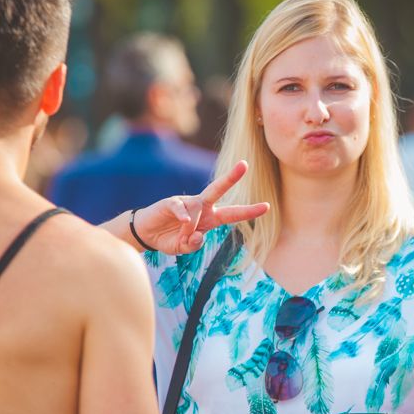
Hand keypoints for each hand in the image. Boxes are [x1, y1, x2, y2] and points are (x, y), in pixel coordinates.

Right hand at [132, 160, 269, 254]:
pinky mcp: (172, 202)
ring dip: (190, 229)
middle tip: (244, 165)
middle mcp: (202, 207)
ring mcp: (187, 203)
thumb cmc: (169, 238)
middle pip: (219, 189)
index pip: (233, 213)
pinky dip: (183, 218)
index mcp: (210, 218)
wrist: (146, 234)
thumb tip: (198, 236)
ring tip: (180, 236)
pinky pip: (182, 209)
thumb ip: (193, 245)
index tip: (267, 206)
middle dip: (231, 177)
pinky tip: (181, 223)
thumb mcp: (183, 248)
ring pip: (197, 211)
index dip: (249, 211)